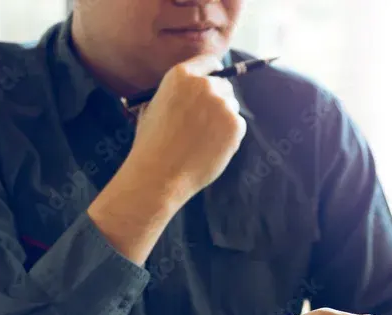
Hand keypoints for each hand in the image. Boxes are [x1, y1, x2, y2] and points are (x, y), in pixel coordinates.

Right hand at [88, 54, 247, 263]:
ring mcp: (222, 104)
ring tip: (202, 140)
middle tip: (205, 122)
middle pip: (225, 85)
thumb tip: (195, 90)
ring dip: (223, 120)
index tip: (216, 81)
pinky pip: (239, 126)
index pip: (210, 62)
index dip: (213, 73)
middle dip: (218, 101)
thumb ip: (177, 93)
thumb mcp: (154, 106)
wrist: (159, 174)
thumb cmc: (152, 144)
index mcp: (180, 75)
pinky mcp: (235, 124)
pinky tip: (210, 148)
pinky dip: (230, 137)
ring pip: (232, 107)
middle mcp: (204, 85)